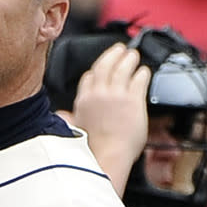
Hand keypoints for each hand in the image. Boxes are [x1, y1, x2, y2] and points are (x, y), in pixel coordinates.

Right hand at [70, 45, 150, 180]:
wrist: (108, 157)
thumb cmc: (93, 151)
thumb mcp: (73, 131)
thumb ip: (69, 119)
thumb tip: (61, 115)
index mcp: (83, 101)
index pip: (88, 79)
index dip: (95, 72)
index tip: (100, 70)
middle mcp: (98, 94)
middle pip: (105, 66)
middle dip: (112, 55)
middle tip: (120, 49)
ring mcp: (116, 95)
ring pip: (123, 68)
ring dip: (129, 59)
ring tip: (134, 55)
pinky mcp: (133, 100)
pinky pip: (139, 80)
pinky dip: (142, 73)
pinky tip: (145, 71)